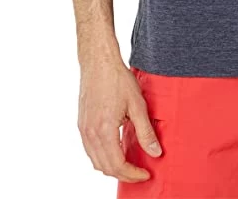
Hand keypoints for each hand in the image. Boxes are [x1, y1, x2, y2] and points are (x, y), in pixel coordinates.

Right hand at [77, 58, 162, 182]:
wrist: (98, 62)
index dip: (132, 174)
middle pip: (105, 167)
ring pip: (95, 161)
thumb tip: (155, 152)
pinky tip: (115, 150)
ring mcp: (83, 130)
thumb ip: (146, 132)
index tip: (146, 173)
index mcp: (104, 131)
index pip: (117, 165)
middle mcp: (90, 134)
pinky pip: (90, 150)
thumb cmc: (117, 79)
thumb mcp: (137, 105)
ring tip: (129, 164)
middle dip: (123, 174)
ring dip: (112, 167)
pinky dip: (102, 157)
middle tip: (140, 172)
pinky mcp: (81, 124)